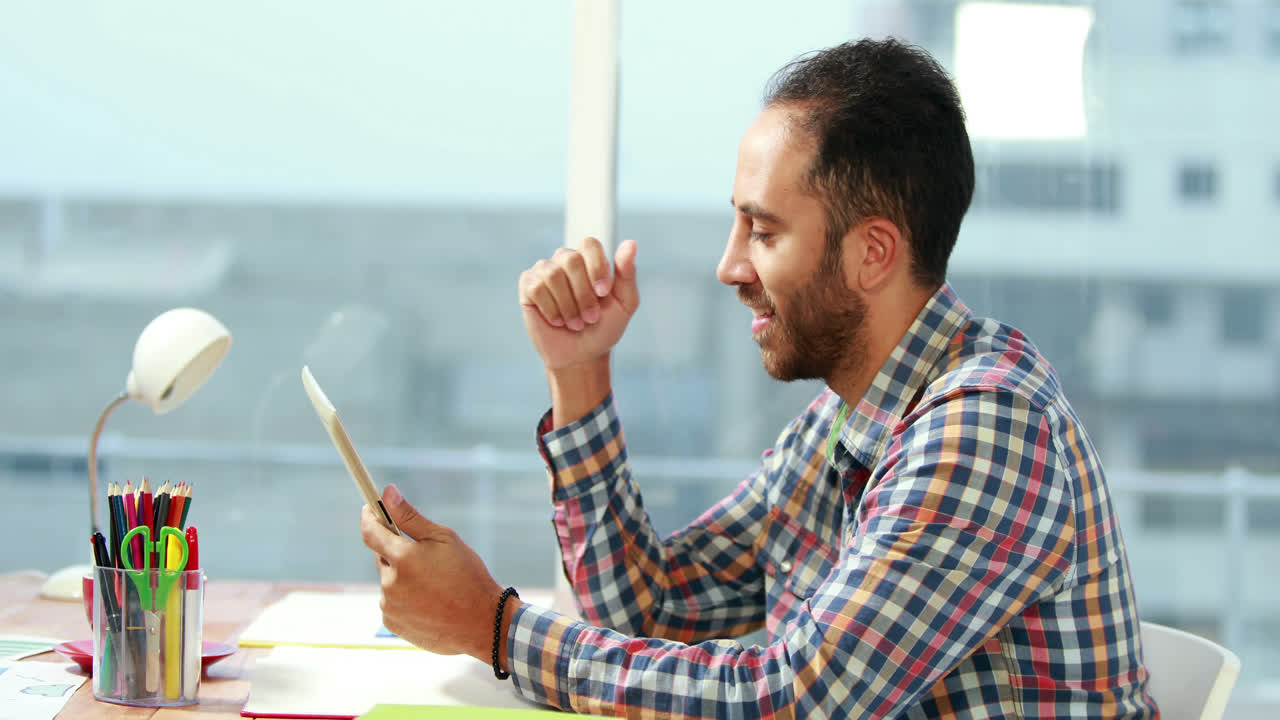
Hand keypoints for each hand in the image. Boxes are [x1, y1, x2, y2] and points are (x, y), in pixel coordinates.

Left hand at [360, 484, 503, 659]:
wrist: (482, 623)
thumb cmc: (468, 576)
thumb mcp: (444, 538)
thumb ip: (410, 517)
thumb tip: (387, 493)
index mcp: (402, 558)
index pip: (370, 532)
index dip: (369, 517)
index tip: (371, 508)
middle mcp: (390, 583)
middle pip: (382, 557)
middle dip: (396, 551)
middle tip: (424, 555)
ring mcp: (390, 606)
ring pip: (388, 581)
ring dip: (402, 576)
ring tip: (432, 583)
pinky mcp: (393, 624)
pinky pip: (392, 602)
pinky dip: (404, 597)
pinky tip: (428, 600)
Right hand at [518, 237, 638, 370]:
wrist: (581, 356)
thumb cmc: (604, 328)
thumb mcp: (624, 303)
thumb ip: (627, 273)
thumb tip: (631, 244)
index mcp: (589, 259)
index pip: (589, 244)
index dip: (596, 268)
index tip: (603, 293)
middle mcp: (565, 260)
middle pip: (571, 259)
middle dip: (583, 294)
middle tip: (590, 317)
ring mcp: (544, 271)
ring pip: (553, 275)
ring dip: (568, 305)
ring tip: (575, 322)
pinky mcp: (528, 286)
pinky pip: (537, 288)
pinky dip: (551, 310)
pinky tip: (557, 321)